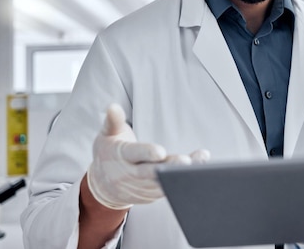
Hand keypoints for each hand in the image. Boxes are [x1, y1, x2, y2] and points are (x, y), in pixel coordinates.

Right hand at [87, 103, 209, 209]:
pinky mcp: (151, 195)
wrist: (102, 185)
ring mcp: (141, 188)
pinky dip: (183, 180)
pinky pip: (168, 189)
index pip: (134, 154)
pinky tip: (200, 169)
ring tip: (201, 160)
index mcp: (120, 156)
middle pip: (151, 172)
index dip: (147, 153)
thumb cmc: (108, 154)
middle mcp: (130, 174)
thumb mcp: (107, 135)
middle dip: (169, 168)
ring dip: (183, 173)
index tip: (160, 152)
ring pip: (163, 182)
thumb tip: (113, 106)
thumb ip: (113, 121)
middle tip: (186, 162)